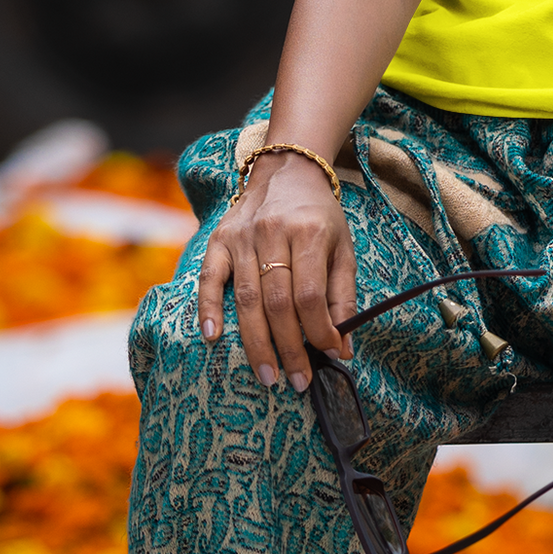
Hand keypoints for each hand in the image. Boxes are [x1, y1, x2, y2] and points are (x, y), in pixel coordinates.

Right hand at [197, 155, 356, 393]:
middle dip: (289, 348)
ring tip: (268, 375)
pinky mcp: (219, 239)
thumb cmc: (319, 217)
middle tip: (297, 381)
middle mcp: (272, 233)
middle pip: (278, 303)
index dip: (319, 331)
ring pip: (246, 299)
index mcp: (309, 233)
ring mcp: (242, 237)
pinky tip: (213, 338)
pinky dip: (209, 309)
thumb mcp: (342, 249)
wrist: (287, 171)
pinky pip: (210, 278)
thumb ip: (343, 296)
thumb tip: (343, 347)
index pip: (311, 294)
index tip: (328, 356)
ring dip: (256, 343)